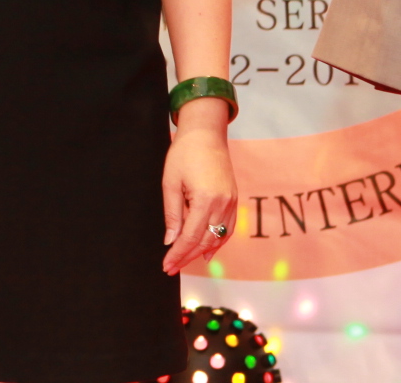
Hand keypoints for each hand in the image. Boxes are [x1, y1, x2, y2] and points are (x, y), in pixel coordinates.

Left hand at [160, 117, 239, 272]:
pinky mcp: (233, 199)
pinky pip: (228, 228)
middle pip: (206, 242)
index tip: (166, 266)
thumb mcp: (170, 182)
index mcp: (205, 200)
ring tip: (185, 262)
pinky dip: (217, 242)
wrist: (205, 132)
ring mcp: (231, 202)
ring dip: (202, 252)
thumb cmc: (184, 153)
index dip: (178, 254)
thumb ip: (172, 214)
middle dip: (187, 257)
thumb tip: (170, 240)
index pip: (190, 237)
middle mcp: (222, 204)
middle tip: (171, 268)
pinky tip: (207, 250)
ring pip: (219, 238)